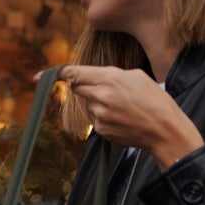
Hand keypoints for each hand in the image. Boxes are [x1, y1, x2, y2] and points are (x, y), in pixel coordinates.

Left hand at [59, 65, 203, 171]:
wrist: (165, 130)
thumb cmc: (155, 100)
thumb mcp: (137, 76)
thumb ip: (110, 75)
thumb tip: (93, 78)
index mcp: (109, 78)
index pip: (74, 74)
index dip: (56, 74)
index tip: (39, 77)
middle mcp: (100, 96)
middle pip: (78, 88)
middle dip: (87, 86)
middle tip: (107, 90)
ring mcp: (99, 115)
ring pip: (88, 105)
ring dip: (99, 104)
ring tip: (124, 108)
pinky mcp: (101, 130)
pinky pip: (96, 120)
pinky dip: (105, 118)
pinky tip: (123, 119)